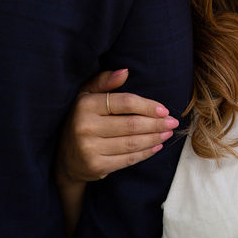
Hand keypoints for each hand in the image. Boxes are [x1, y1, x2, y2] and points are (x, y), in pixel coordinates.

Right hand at [55, 69, 179, 183]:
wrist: (65, 157)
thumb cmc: (81, 119)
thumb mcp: (86, 96)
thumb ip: (104, 81)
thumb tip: (125, 71)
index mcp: (85, 105)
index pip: (124, 103)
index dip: (147, 106)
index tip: (164, 110)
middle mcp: (85, 127)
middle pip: (131, 124)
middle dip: (156, 123)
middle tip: (173, 122)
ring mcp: (89, 149)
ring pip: (132, 143)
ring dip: (154, 138)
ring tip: (167, 133)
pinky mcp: (95, 166)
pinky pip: (127, 159)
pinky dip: (145, 153)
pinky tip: (156, 146)